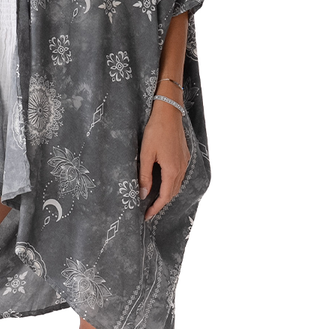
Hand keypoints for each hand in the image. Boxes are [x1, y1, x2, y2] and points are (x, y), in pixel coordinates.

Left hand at [139, 100, 190, 220]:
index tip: (146, 216)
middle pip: (172, 193)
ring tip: (153, 199)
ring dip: (166, 194)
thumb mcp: (146, 154)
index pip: (165, 197)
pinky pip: (178, 176)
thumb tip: (143, 194)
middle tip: (147, 211)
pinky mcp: (184, 156)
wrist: (169, 112)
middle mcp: (181, 169)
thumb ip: (145, 176)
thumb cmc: (155, 131)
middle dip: (160, 203)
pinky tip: (162, 182)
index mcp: (172, 170)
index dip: (156, 208)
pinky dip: (170, 183)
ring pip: (176, 185)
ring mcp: (184, 162)